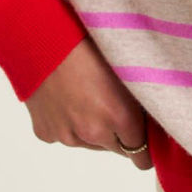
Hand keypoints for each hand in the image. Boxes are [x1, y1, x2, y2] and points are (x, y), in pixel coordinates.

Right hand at [25, 36, 153, 170]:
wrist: (40, 35)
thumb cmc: (87, 41)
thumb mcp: (125, 66)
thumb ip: (140, 99)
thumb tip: (152, 117)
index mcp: (118, 116)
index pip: (142, 155)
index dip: (147, 146)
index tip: (148, 137)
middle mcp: (92, 133)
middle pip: (117, 149)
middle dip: (121, 134)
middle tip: (117, 103)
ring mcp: (65, 135)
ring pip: (90, 143)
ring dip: (95, 128)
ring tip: (89, 93)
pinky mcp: (45, 133)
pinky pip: (66, 135)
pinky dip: (70, 123)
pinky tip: (68, 96)